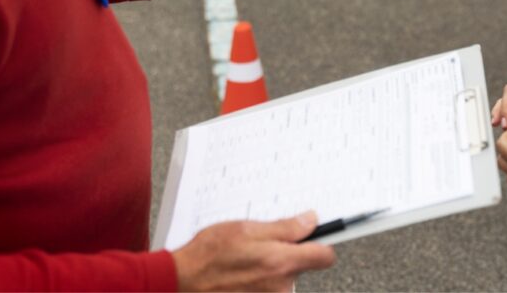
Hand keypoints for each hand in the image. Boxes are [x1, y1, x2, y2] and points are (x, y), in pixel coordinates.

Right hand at [173, 211, 335, 291]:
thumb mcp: (246, 228)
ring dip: (270, 270)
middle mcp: (281, 286)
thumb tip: (310, 221)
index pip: (325, 256)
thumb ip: (284, 228)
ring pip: (283, 279)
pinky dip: (258, 283)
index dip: (322, 244)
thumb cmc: (207, 254)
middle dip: (287, 255)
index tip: (316, 237)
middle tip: (261, 245)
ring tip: (244, 262)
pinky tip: (240, 276)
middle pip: (301, 267)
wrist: (181, 282)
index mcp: (281, 262)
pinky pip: (268, 290)